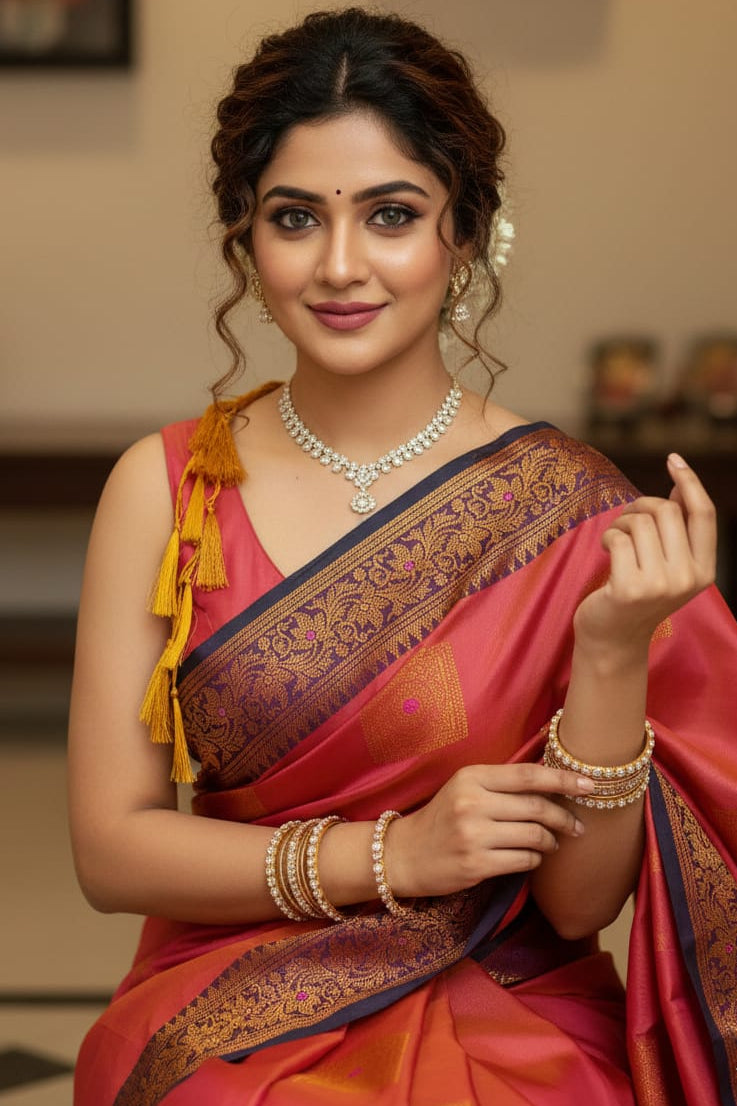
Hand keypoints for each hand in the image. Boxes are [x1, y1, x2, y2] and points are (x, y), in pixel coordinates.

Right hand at [386, 762, 592, 897]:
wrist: (406, 853)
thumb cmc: (443, 817)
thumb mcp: (465, 788)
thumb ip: (502, 784)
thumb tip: (554, 781)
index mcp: (472, 777)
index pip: (528, 775)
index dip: (564, 778)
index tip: (591, 784)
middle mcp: (472, 803)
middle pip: (537, 806)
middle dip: (566, 817)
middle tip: (578, 826)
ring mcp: (473, 835)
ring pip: (534, 836)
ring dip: (550, 841)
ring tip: (551, 843)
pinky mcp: (476, 864)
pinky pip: (524, 860)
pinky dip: (535, 859)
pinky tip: (531, 857)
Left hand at [573, 453, 716, 652]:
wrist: (613, 638)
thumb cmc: (636, 593)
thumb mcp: (667, 565)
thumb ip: (677, 531)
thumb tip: (680, 485)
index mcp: (704, 571)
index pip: (704, 514)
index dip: (690, 482)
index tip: (674, 459)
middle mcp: (688, 578)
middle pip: (666, 511)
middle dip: (639, 506)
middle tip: (625, 520)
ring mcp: (661, 585)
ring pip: (640, 522)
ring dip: (620, 523)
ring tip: (615, 540)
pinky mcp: (631, 588)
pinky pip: (618, 537)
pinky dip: (607, 537)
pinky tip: (605, 551)